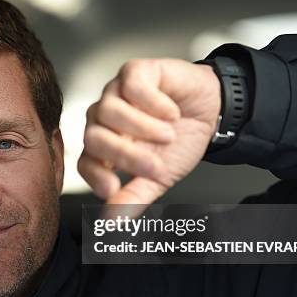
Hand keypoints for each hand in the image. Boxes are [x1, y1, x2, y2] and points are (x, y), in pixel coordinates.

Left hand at [78, 58, 220, 203]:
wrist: (211, 111)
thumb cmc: (181, 141)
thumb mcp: (159, 177)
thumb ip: (134, 198)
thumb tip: (111, 224)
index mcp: (104, 145)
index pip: (85, 162)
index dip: (96, 177)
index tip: (114, 188)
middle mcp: (104, 118)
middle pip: (94, 137)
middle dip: (125, 155)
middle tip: (155, 166)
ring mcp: (116, 92)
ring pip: (109, 110)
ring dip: (142, 128)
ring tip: (168, 136)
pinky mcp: (135, 71)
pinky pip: (130, 84)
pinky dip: (152, 102)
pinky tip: (170, 112)